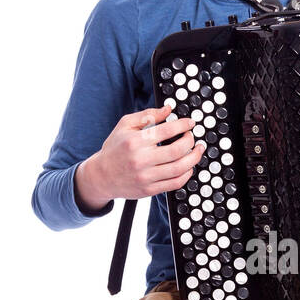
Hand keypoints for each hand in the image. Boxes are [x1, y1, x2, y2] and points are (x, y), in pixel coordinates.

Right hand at [80, 105, 205, 204]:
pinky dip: (187, 174)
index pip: (167, 130)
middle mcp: (141, 159)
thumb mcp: (125, 125)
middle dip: (190, 141)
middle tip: (192, 136)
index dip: (183, 125)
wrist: (101, 176)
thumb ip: (148, 115)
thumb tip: (168, 109)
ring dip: (194, 158)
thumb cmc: (114, 148)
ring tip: (197, 150)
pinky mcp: (149, 190)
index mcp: (135, 141)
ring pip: (179, 168)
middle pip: (177, 150)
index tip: (190, 123)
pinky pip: (175, 183)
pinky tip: (189, 166)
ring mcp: (146, 176)